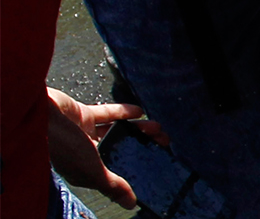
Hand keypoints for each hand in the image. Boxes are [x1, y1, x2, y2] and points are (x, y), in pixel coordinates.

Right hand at [46, 88, 167, 208]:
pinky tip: (140, 111)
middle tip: (162, 142)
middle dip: (141, 146)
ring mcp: (82, 133)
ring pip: (116, 131)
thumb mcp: (92, 171)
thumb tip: (131, 203)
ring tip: (156, 127)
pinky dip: (123, 112)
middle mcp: (84, 153)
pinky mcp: (81, 114)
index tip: (154, 164)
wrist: (41, 116)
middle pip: (119, 150)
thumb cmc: (63, 146)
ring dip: (136, 128)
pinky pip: (107, 114)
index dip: (132, 171)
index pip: (113, 174)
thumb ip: (112, 186)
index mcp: (85, 170)